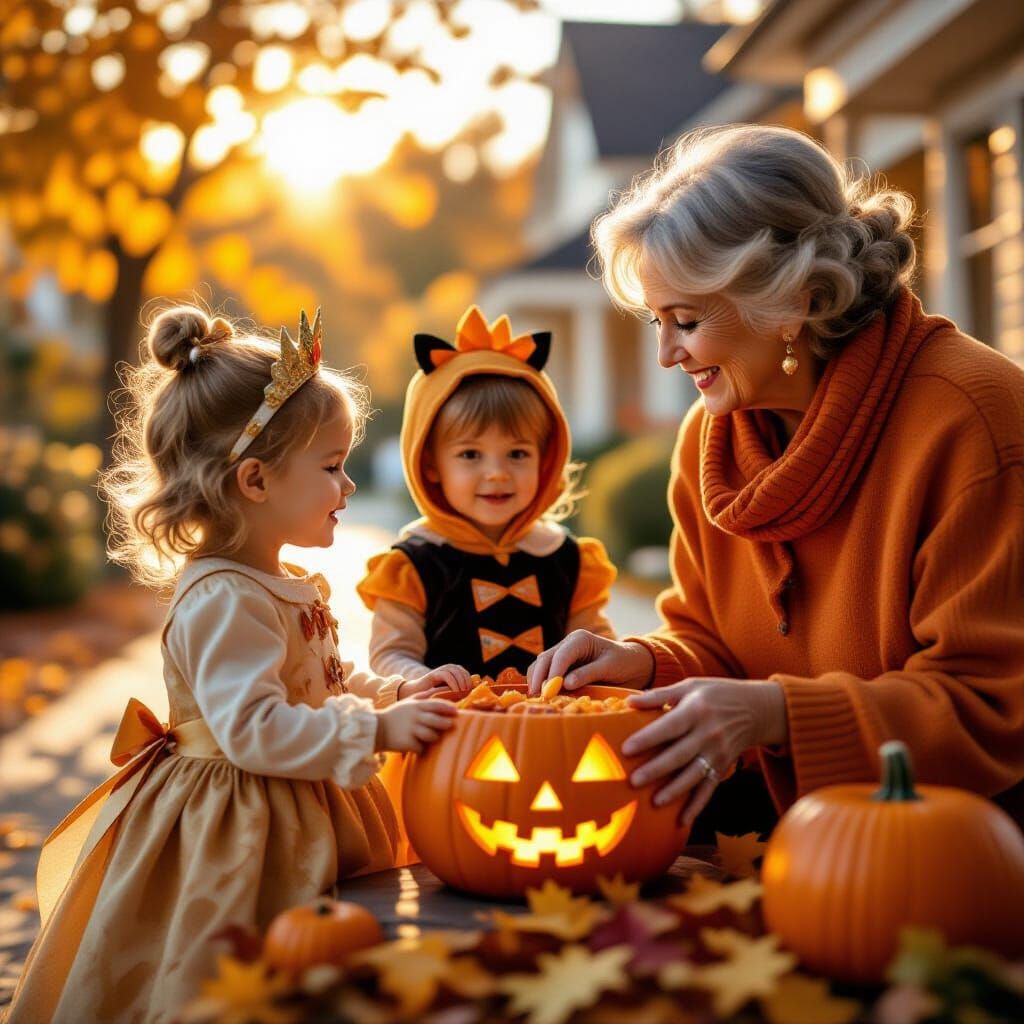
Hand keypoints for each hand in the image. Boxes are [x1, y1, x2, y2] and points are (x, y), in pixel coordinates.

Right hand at [375, 699, 456, 754]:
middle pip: (437, 721)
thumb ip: (422, 696)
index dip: (448, 708)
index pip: (437, 705)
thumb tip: (436, 691)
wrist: (376, 729)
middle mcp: (415, 717)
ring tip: (431, 737)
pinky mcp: (407, 743)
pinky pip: (421, 748)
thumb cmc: (394, 715)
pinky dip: (421, 749)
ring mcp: (411, 730)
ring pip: (432, 736)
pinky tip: (418, 747)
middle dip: (446, 724)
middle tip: (449, 726)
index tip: (456, 712)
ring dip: (434, 737)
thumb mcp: (407, 702)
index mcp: (416, 706)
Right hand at [399, 664, 473, 698]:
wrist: (414, 696)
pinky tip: (455, 691)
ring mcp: (438, 671)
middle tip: (468, 691)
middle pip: (460, 670)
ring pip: (454, 671)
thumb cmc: (432, 697)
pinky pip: (445, 675)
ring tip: (462, 692)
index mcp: (450, 672)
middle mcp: (445, 669)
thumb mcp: (448, 694)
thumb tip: (471, 694)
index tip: (471, 690)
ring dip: (461, 681)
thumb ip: (458, 692)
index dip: (469, 679)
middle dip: (466, 680)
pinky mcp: (432, 675)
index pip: (464, 672)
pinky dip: (453, 682)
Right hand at [526, 631, 654, 694]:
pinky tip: (541, 696)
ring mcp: (563, 653)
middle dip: (539, 677)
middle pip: (545, 658)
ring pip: (541, 664)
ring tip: (536, 699)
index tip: (548, 692)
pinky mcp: (562, 665)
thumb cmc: (624, 663)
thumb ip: (588, 674)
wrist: (632, 664)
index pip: (561, 656)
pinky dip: (541, 682)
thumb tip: (566, 684)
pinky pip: (546, 672)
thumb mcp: (609, 667)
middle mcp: (568, 643)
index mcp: (580, 639)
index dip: (552, 674)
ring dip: (537, 680)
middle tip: (536, 698)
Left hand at [623, 678, 786, 826]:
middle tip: (633, 781)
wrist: (757, 709)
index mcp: (696, 710)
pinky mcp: (722, 767)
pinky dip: (697, 806)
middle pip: (680, 754)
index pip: (669, 726)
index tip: (626, 748)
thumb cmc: (715, 694)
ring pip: (694, 775)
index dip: (648, 738)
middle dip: (657, 769)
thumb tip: (628, 702)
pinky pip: (709, 789)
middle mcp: (708, 733)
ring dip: (675, 790)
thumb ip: (659, 695)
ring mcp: (717, 753)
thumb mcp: (690, 687)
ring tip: (654, 802)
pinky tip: (682, 821)